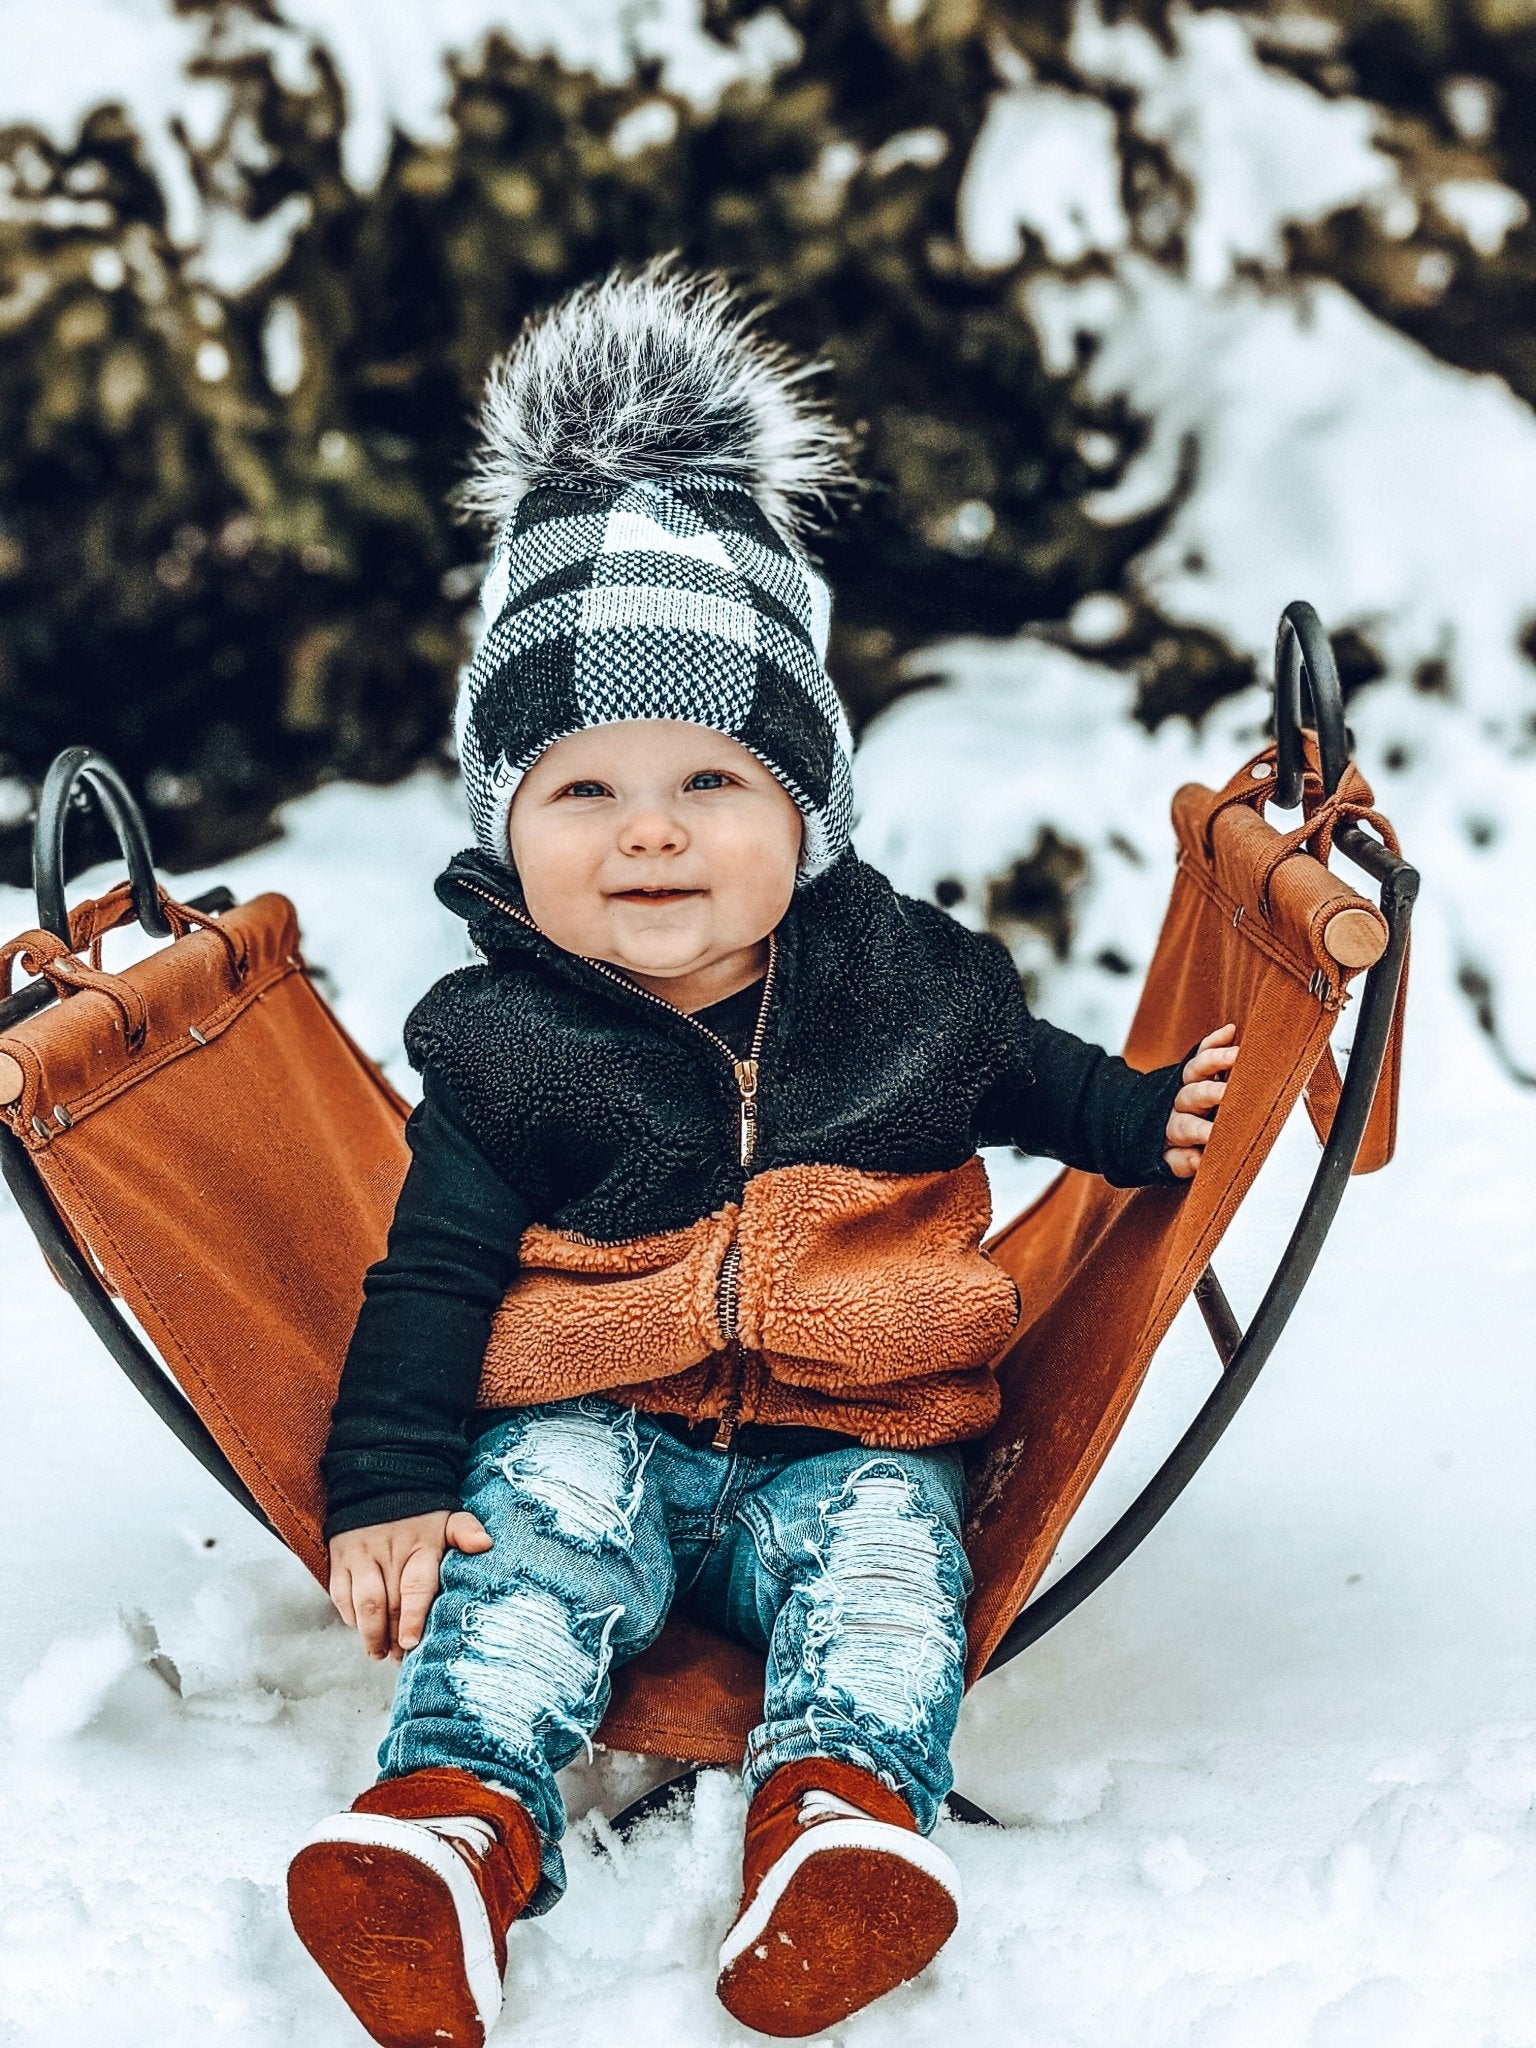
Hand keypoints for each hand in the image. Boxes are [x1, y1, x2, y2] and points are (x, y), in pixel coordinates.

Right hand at [327, 1509, 492, 1662]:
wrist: (380, 1483)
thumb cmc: (421, 1514)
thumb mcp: (448, 1517)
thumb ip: (465, 1531)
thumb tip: (485, 1544)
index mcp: (421, 1545)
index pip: (416, 1587)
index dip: (412, 1618)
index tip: (409, 1643)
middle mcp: (388, 1550)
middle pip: (389, 1604)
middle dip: (392, 1637)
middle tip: (399, 1659)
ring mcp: (361, 1554)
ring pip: (363, 1604)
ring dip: (369, 1634)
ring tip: (378, 1653)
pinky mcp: (340, 1558)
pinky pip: (340, 1595)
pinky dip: (350, 1618)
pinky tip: (361, 1630)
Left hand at [1163, 1023, 1239, 1179]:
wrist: (1134, 1123)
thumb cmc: (1167, 1149)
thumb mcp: (1168, 1161)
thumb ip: (1182, 1162)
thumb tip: (1199, 1161)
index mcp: (1172, 1129)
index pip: (1187, 1130)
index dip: (1200, 1133)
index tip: (1214, 1136)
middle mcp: (1178, 1103)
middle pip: (1192, 1096)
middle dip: (1210, 1093)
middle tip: (1226, 1093)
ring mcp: (1184, 1084)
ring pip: (1197, 1070)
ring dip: (1217, 1060)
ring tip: (1237, 1055)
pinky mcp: (1191, 1069)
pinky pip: (1201, 1053)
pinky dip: (1214, 1041)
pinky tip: (1230, 1030)